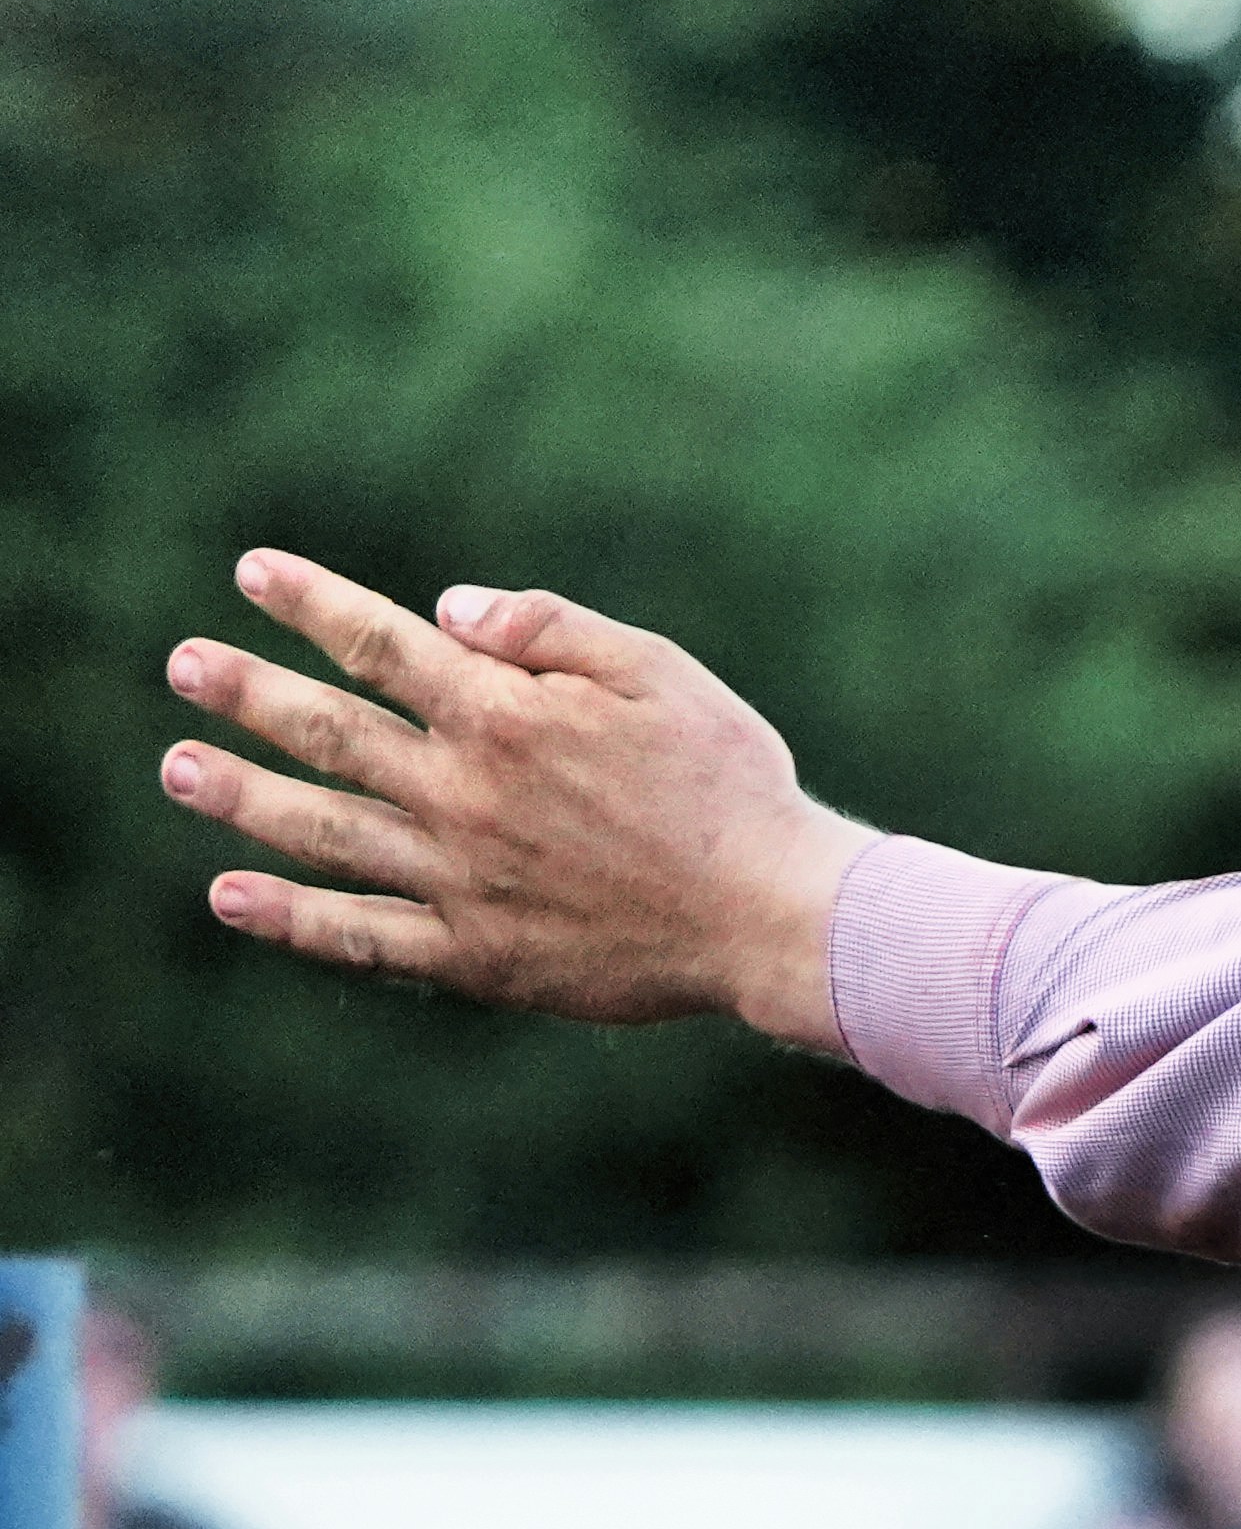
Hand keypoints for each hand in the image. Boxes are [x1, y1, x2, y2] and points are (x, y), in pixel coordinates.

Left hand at [160, 552, 862, 1043]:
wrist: (775, 917)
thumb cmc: (734, 787)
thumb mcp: (661, 673)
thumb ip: (551, 628)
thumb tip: (448, 609)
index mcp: (505, 715)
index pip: (381, 644)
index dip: (311, 604)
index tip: (252, 575)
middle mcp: (463, 793)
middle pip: (328, 732)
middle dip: (248, 693)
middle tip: (185, 667)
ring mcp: (461, 878)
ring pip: (323, 829)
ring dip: (242, 796)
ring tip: (179, 767)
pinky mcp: (479, 954)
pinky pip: (364, 935)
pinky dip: (292, 919)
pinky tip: (231, 897)